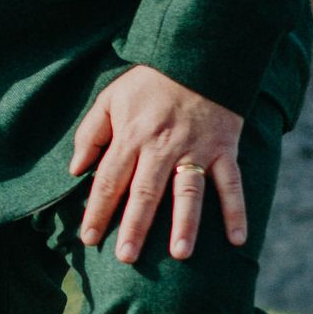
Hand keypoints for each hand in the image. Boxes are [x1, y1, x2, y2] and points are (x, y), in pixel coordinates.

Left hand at [70, 67, 247, 266]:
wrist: (198, 55)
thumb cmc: (149, 82)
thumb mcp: (110, 99)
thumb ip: (90, 134)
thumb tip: (75, 170)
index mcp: (132, 136)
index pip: (110, 180)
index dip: (97, 210)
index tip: (88, 239)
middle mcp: (163, 147)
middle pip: (146, 192)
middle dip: (135, 226)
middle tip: (126, 257)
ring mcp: (197, 149)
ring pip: (189, 191)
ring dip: (186, 224)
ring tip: (180, 255)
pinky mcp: (225, 149)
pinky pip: (232, 184)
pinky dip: (237, 211)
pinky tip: (237, 240)